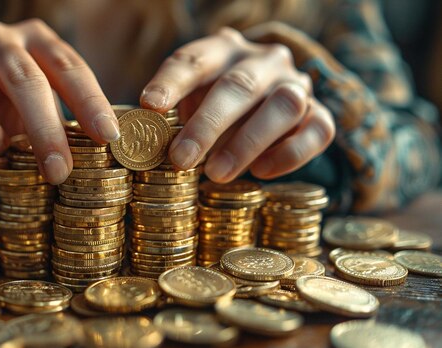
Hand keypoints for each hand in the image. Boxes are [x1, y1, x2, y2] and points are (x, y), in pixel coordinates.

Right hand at [0, 19, 119, 183]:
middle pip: (23, 78)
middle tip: (59, 172)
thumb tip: (103, 152)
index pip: (69, 67)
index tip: (107, 137)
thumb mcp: (47, 105)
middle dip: (44, 129)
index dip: (89, 102)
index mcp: (37, 41)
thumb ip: (68, 120)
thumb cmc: (16, 105)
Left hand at [141, 27, 334, 182]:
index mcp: (224, 50)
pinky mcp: (319, 114)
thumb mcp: (193, 102)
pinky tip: (260, 171)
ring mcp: (296, 85)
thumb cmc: (217, 107)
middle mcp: (264, 61)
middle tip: (181, 159)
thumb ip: (177, 116)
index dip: (171, 82)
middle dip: (207, 125)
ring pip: (283, 105)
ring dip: (247, 142)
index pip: (195, 59)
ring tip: (217, 174)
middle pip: (239, 85)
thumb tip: (153, 146)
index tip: (150, 106)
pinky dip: (289, 154)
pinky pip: (318, 131)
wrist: (268, 105)